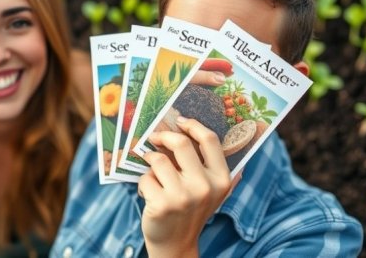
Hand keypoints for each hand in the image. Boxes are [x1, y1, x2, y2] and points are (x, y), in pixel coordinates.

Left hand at [139, 117, 240, 256]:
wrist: (176, 244)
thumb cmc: (190, 210)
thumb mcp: (210, 191)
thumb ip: (210, 166)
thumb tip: (198, 130)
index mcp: (222, 179)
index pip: (209, 140)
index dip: (192, 125)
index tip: (179, 120)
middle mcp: (205, 187)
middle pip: (180, 143)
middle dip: (162, 137)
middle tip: (153, 138)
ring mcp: (183, 196)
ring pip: (158, 160)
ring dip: (150, 164)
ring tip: (153, 175)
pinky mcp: (162, 204)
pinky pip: (145, 178)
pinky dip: (144, 183)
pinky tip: (150, 195)